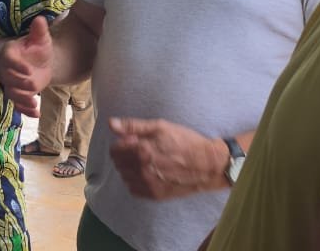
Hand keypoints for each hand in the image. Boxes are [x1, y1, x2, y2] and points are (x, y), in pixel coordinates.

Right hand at [0, 16, 53, 115]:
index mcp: (11, 53)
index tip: (29, 70)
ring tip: (34, 103)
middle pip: (8, 78)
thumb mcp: (41, 39)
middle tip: (33, 85)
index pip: (8, 58)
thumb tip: (40, 19)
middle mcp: (7, 68)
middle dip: (19, 83)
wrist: (41, 62)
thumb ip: (39, 30)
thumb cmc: (38, 48)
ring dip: (22, 99)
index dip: (17, 65)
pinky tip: (36, 113)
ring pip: (11, 93)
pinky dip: (25, 110)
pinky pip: (17, 104)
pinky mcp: (17, 93)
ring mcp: (11, 82)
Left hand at [107, 117, 226, 199]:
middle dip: (124, 155)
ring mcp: (149, 184)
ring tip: (144, 162)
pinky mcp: (155, 195)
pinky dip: (136, 181)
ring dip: (129, 169)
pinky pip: (134, 189)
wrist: (207, 165)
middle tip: (137, 150)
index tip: (130, 141)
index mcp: (142, 150)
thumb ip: (133, 126)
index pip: (114, 150)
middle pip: (118, 164)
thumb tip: (111, 124)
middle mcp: (142, 169)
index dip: (120, 143)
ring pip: (124, 177)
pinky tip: (148, 173)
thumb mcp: (160, 126)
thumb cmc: (185, 142)